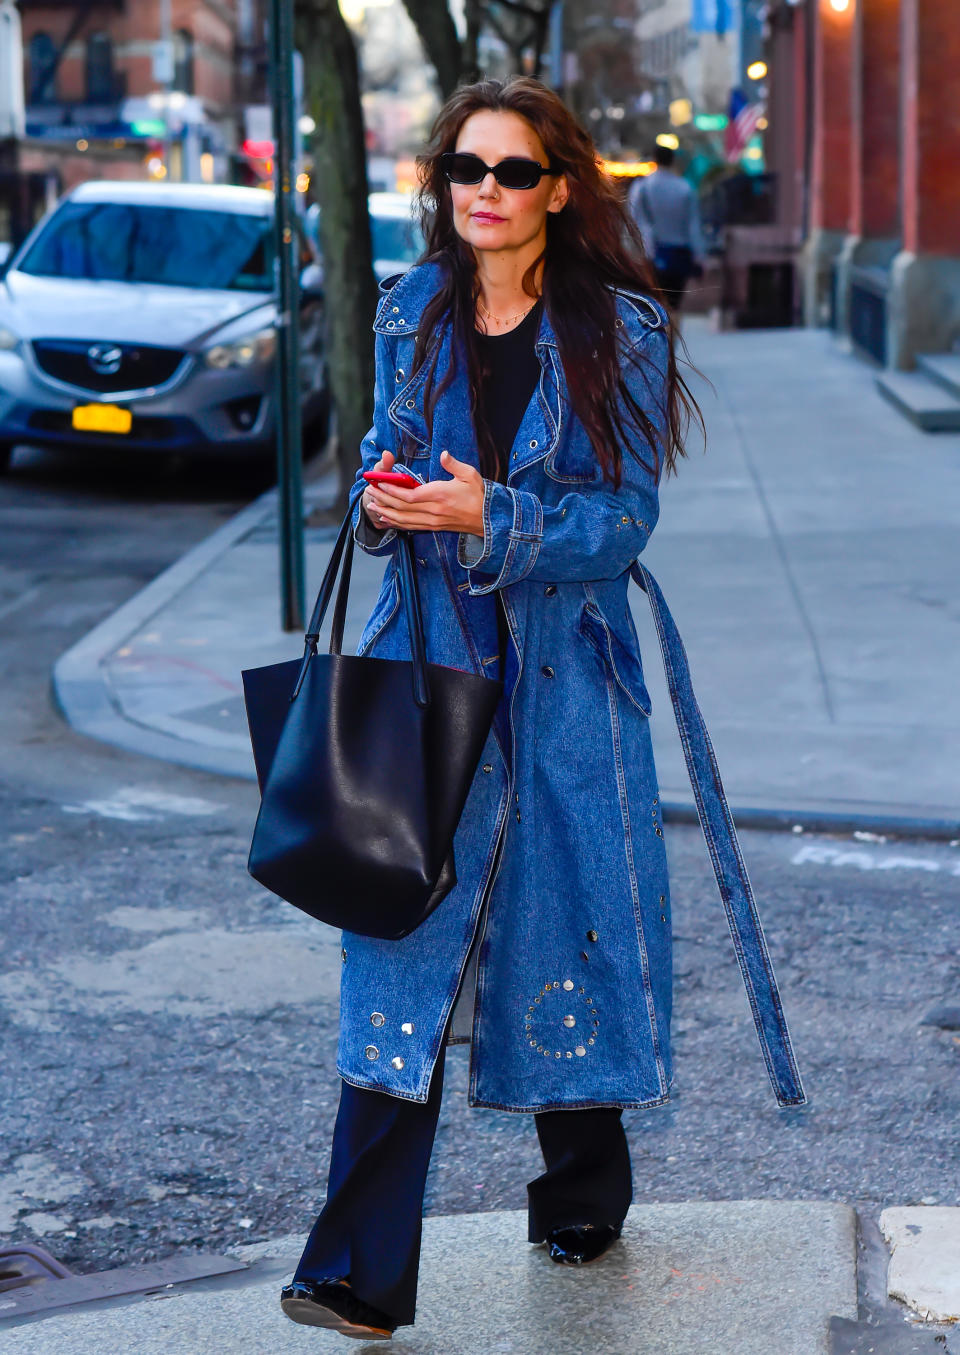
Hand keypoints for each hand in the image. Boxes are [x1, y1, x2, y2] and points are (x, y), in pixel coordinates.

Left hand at [366, 450, 485, 536]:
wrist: (489, 520)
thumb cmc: (480, 496)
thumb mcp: (470, 475)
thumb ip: (454, 464)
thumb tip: (443, 454)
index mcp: (440, 495)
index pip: (410, 495)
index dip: (392, 490)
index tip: (380, 482)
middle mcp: (434, 511)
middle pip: (402, 507)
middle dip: (384, 499)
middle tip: (369, 492)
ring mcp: (433, 521)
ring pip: (404, 519)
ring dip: (386, 512)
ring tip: (372, 505)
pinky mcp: (434, 527)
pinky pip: (411, 526)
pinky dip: (397, 523)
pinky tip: (387, 519)